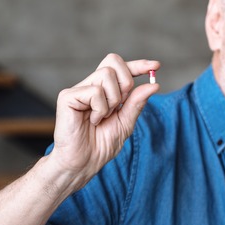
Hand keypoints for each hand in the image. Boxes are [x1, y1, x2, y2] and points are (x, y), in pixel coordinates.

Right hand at [49, 53, 159, 186]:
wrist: (84, 163)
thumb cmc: (101, 145)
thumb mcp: (126, 123)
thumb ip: (137, 103)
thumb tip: (154, 85)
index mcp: (105, 90)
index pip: (121, 68)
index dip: (138, 65)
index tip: (156, 66)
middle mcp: (91, 85)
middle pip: (113, 62)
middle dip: (125, 81)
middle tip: (121, 104)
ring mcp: (78, 90)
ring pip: (106, 75)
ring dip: (112, 100)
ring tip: (102, 118)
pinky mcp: (67, 96)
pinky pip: (94, 91)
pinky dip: (100, 109)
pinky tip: (92, 121)